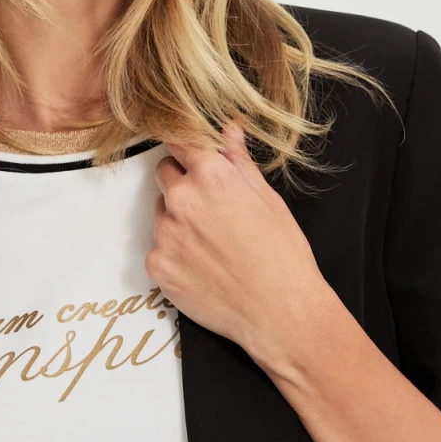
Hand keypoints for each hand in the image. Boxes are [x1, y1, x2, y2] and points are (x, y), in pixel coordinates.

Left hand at [147, 120, 327, 370]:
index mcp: (211, 175)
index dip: (188, 148)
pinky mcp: (157, 266)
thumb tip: (227, 128)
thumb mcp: (268, 199)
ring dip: (178, 220)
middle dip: (183, 183)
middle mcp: (182, 199)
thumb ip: (239, 161)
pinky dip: (174, 254)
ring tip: (212, 244)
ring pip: (162, 213)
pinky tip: (202, 267)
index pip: (180, 140)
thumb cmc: (283, 255)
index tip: (192, 155)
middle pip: (165, 174)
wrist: (280, 313)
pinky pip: (158, 248)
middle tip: (211, 209)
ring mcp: (165, 234)